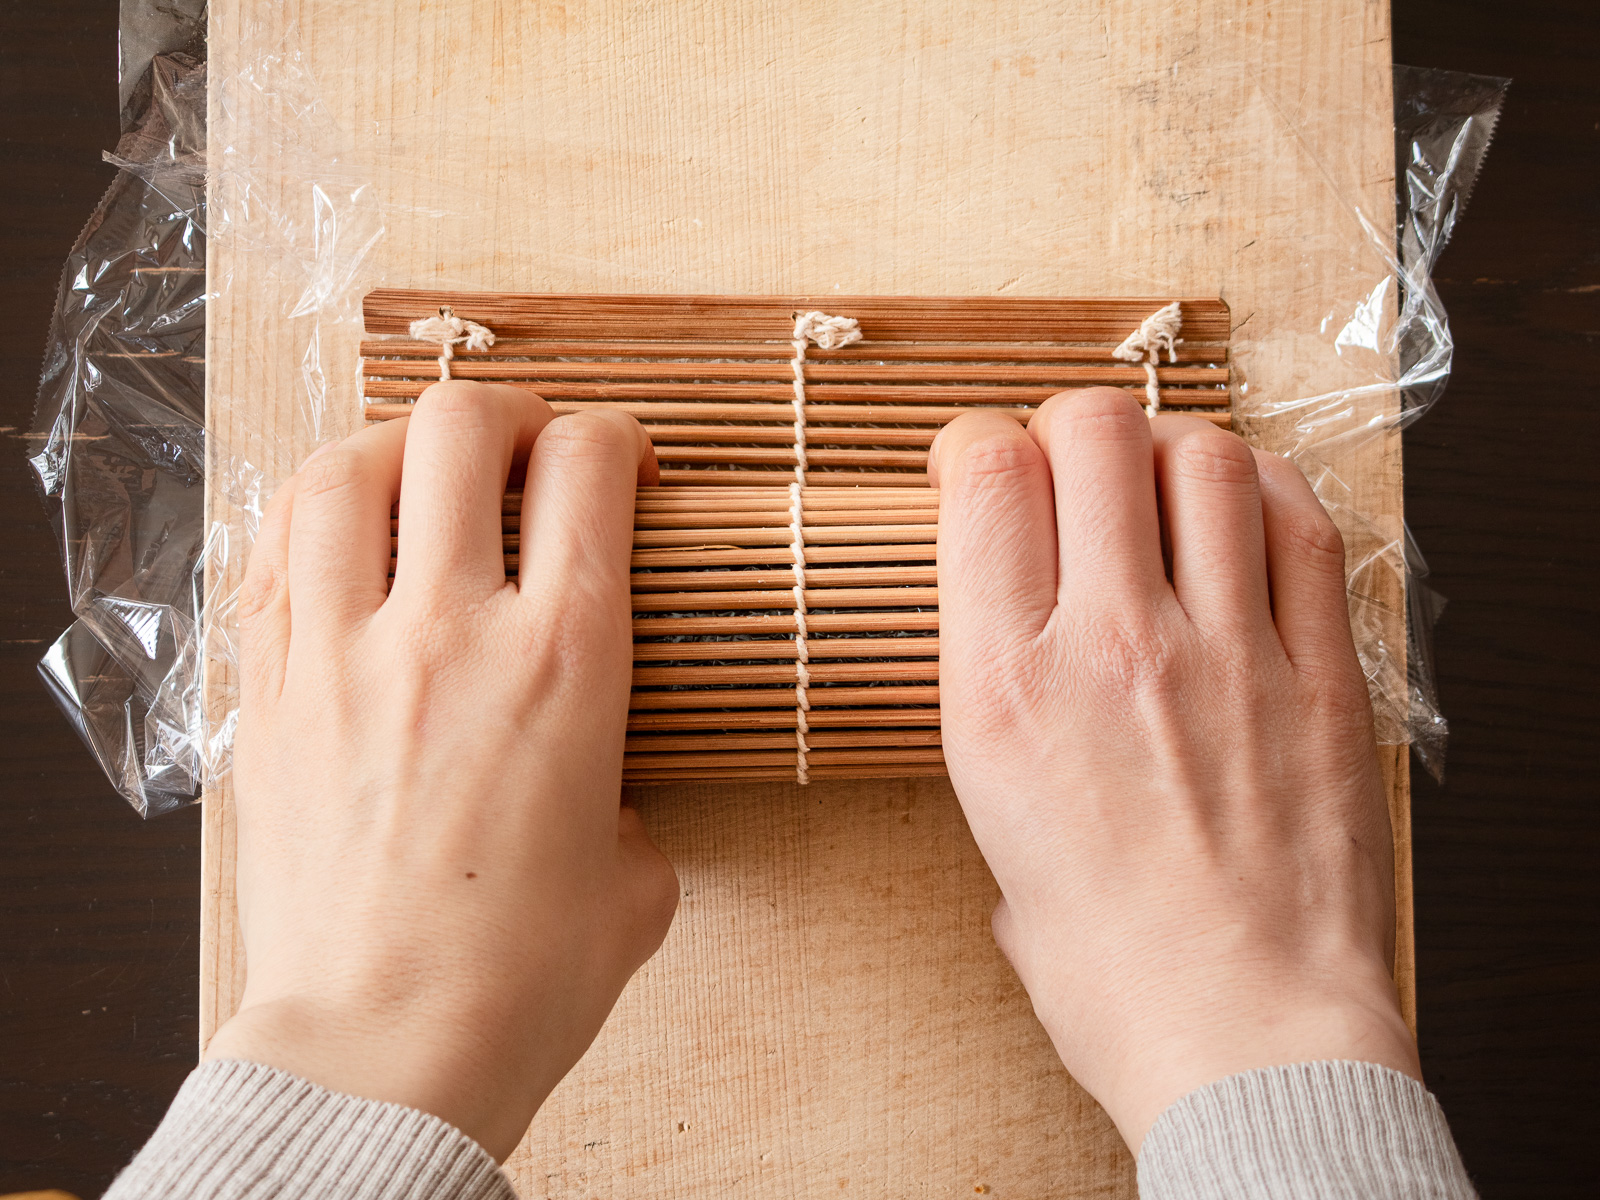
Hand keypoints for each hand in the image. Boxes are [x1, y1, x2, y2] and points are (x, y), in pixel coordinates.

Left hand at [208, 382, 678, 1159]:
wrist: (384, 1047)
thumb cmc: (519, 979)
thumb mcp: (636, 879)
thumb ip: (634, 802)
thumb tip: (608, 789)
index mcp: (564, 664)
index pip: (589, 470)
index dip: (616, 440)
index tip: (621, 465)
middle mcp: (448, 633)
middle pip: (461, 431)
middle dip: (509, 413)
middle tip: (527, 447)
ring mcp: (342, 655)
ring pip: (345, 468)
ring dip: (394, 445)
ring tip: (419, 472)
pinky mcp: (270, 696)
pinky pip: (270, 554)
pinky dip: (309, 514)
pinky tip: (337, 533)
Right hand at [929, 389, 1417, 1151]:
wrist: (1247, 1043)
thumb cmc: (1113, 975)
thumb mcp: (999, 853)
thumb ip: (1004, 751)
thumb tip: (1027, 723)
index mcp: (1006, 693)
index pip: (985, 478)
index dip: (974, 444)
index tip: (980, 468)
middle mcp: (1110, 646)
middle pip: (1093, 432)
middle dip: (1068, 425)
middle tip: (1070, 464)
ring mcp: (1226, 650)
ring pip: (1203, 455)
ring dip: (1169, 447)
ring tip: (1161, 484)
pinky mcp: (1319, 674)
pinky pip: (1300, 524)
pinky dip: (1265, 488)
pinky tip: (1243, 510)